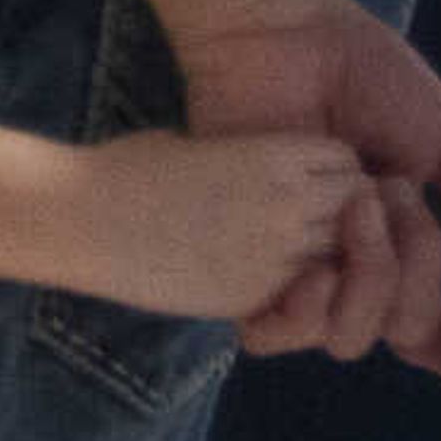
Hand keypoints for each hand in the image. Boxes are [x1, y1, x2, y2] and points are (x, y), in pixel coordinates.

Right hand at [78, 130, 368, 321]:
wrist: (82, 220)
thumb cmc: (126, 169)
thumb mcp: (195, 144)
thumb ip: (244, 157)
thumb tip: (260, 173)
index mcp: (275, 157)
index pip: (348, 164)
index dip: (333, 171)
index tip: (306, 179)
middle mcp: (288, 206)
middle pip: (358, 212)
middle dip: (341, 216)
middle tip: (304, 220)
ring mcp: (275, 258)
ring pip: (343, 260)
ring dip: (324, 255)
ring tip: (279, 248)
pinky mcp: (252, 297)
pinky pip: (301, 294)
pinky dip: (292, 285)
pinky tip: (252, 270)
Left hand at [172, 0, 440, 384]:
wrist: (283, 34)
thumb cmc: (359, 71)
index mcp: (396, 242)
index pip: (431, 322)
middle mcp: (345, 263)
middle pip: (398, 327)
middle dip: (415, 269)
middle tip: (395, 195)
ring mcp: (293, 262)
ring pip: (343, 335)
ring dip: (369, 277)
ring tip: (356, 205)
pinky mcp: (242, 256)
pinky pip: (272, 326)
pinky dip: (302, 309)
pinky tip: (314, 265)